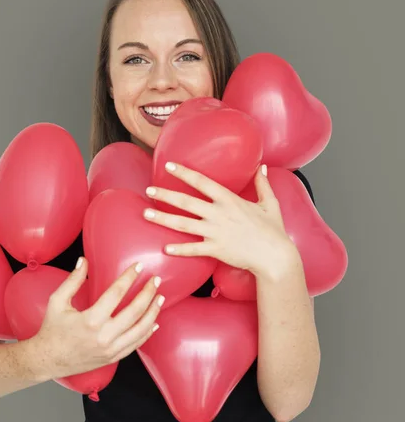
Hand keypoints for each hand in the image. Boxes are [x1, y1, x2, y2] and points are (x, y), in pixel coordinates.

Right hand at [31, 258, 163, 379]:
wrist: (49, 359)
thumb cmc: (52, 329)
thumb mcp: (57, 301)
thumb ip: (72, 280)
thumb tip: (84, 261)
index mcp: (90, 320)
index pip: (117, 293)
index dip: (129, 277)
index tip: (139, 267)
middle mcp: (104, 336)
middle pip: (134, 311)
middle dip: (148, 293)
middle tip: (156, 280)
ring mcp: (110, 349)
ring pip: (140, 329)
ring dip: (153, 312)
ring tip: (160, 298)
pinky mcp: (113, 357)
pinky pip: (136, 345)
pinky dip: (147, 332)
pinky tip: (154, 322)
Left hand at [143, 162, 298, 278]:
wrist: (275, 256)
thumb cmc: (273, 231)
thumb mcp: (271, 204)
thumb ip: (263, 184)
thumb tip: (263, 167)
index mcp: (229, 200)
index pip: (202, 182)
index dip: (184, 173)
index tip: (169, 165)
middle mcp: (218, 213)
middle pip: (186, 202)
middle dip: (165, 194)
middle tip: (148, 189)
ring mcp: (215, 232)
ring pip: (183, 224)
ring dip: (163, 218)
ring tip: (146, 213)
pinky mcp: (215, 249)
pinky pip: (193, 249)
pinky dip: (179, 249)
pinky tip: (165, 248)